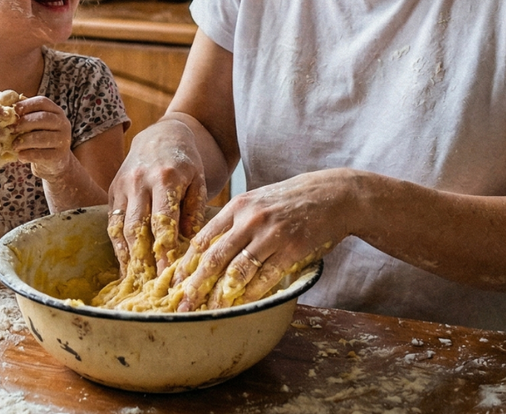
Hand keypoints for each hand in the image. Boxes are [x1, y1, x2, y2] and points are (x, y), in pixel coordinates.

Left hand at [12, 96, 73, 178]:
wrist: (55, 161)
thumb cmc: (39, 138)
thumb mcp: (35, 125)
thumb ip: (26, 116)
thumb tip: (6, 110)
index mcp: (56, 111)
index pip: (42, 102)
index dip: (27, 105)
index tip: (14, 111)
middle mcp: (63, 123)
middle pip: (43, 117)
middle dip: (24, 123)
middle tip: (11, 129)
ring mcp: (64, 139)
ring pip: (42, 137)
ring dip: (24, 141)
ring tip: (14, 146)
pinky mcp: (60, 155)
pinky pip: (42, 154)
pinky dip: (28, 155)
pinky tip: (20, 156)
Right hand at [107, 118, 208, 273]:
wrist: (161, 135)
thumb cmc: (185, 162)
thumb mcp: (198, 181)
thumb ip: (194, 211)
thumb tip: (189, 245)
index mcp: (166, 178)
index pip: (163, 220)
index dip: (164, 249)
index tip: (169, 273)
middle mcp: (140, 182)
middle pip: (137, 227)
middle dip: (143, 258)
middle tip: (150, 284)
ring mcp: (123, 186)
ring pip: (120, 227)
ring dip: (126, 256)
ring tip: (135, 281)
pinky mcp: (112, 191)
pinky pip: (112, 222)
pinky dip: (117, 245)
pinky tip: (125, 265)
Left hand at [173, 172, 347, 311]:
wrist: (331, 194)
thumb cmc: (291, 199)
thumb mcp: (257, 200)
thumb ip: (234, 220)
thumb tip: (207, 248)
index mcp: (238, 206)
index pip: (203, 239)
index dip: (187, 263)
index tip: (174, 283)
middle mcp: (251, 219)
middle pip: (215, 258)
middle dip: (195, 285)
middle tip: (182, 305)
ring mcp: (272, 234)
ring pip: (237, 271)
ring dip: (220, 296)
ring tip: (208, 311)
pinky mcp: (292, 249)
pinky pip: (266, 277)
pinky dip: (251, 294)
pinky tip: (240, 306)